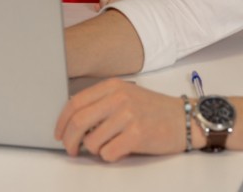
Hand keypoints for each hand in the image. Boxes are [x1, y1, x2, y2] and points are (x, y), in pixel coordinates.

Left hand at [55, 78, 186, 160]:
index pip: (75, 103)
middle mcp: (119, 98)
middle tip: (71, 150)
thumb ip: (101, 104)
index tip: (58, 134)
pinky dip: (109, 156)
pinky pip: (108, 153)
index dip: (62, 121)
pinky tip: (120, 150)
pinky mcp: (137, 134)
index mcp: (112, 87)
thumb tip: (72, 123)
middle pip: (78, 121)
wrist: (184, 118)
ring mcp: (128, 115)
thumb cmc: (152, 110)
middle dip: (69, 140)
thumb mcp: (125, 95)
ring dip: (94, 150)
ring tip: (107, 146)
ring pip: (92, 141)